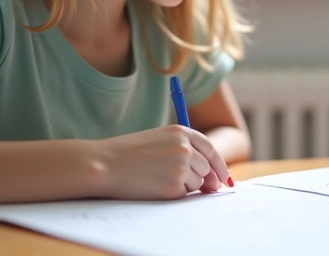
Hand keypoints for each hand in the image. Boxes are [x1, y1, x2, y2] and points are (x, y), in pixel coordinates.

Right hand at [100, 125, 232, 199]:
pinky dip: (172, 194)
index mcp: (181, 132)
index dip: (219, 166)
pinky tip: (153, 185)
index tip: (223, 178)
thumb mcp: (160, 141)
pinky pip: (183, 195)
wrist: (105, 164)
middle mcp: (185, 148)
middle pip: (206, 169)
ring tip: (156, 177)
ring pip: (196, 184)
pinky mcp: (174, 187)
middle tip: (175, 178)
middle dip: (199, 178)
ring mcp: (181, 167)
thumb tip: (215, 182)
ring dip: (183, 185)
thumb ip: (186, 152)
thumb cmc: (128, 154)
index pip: (211, 150)